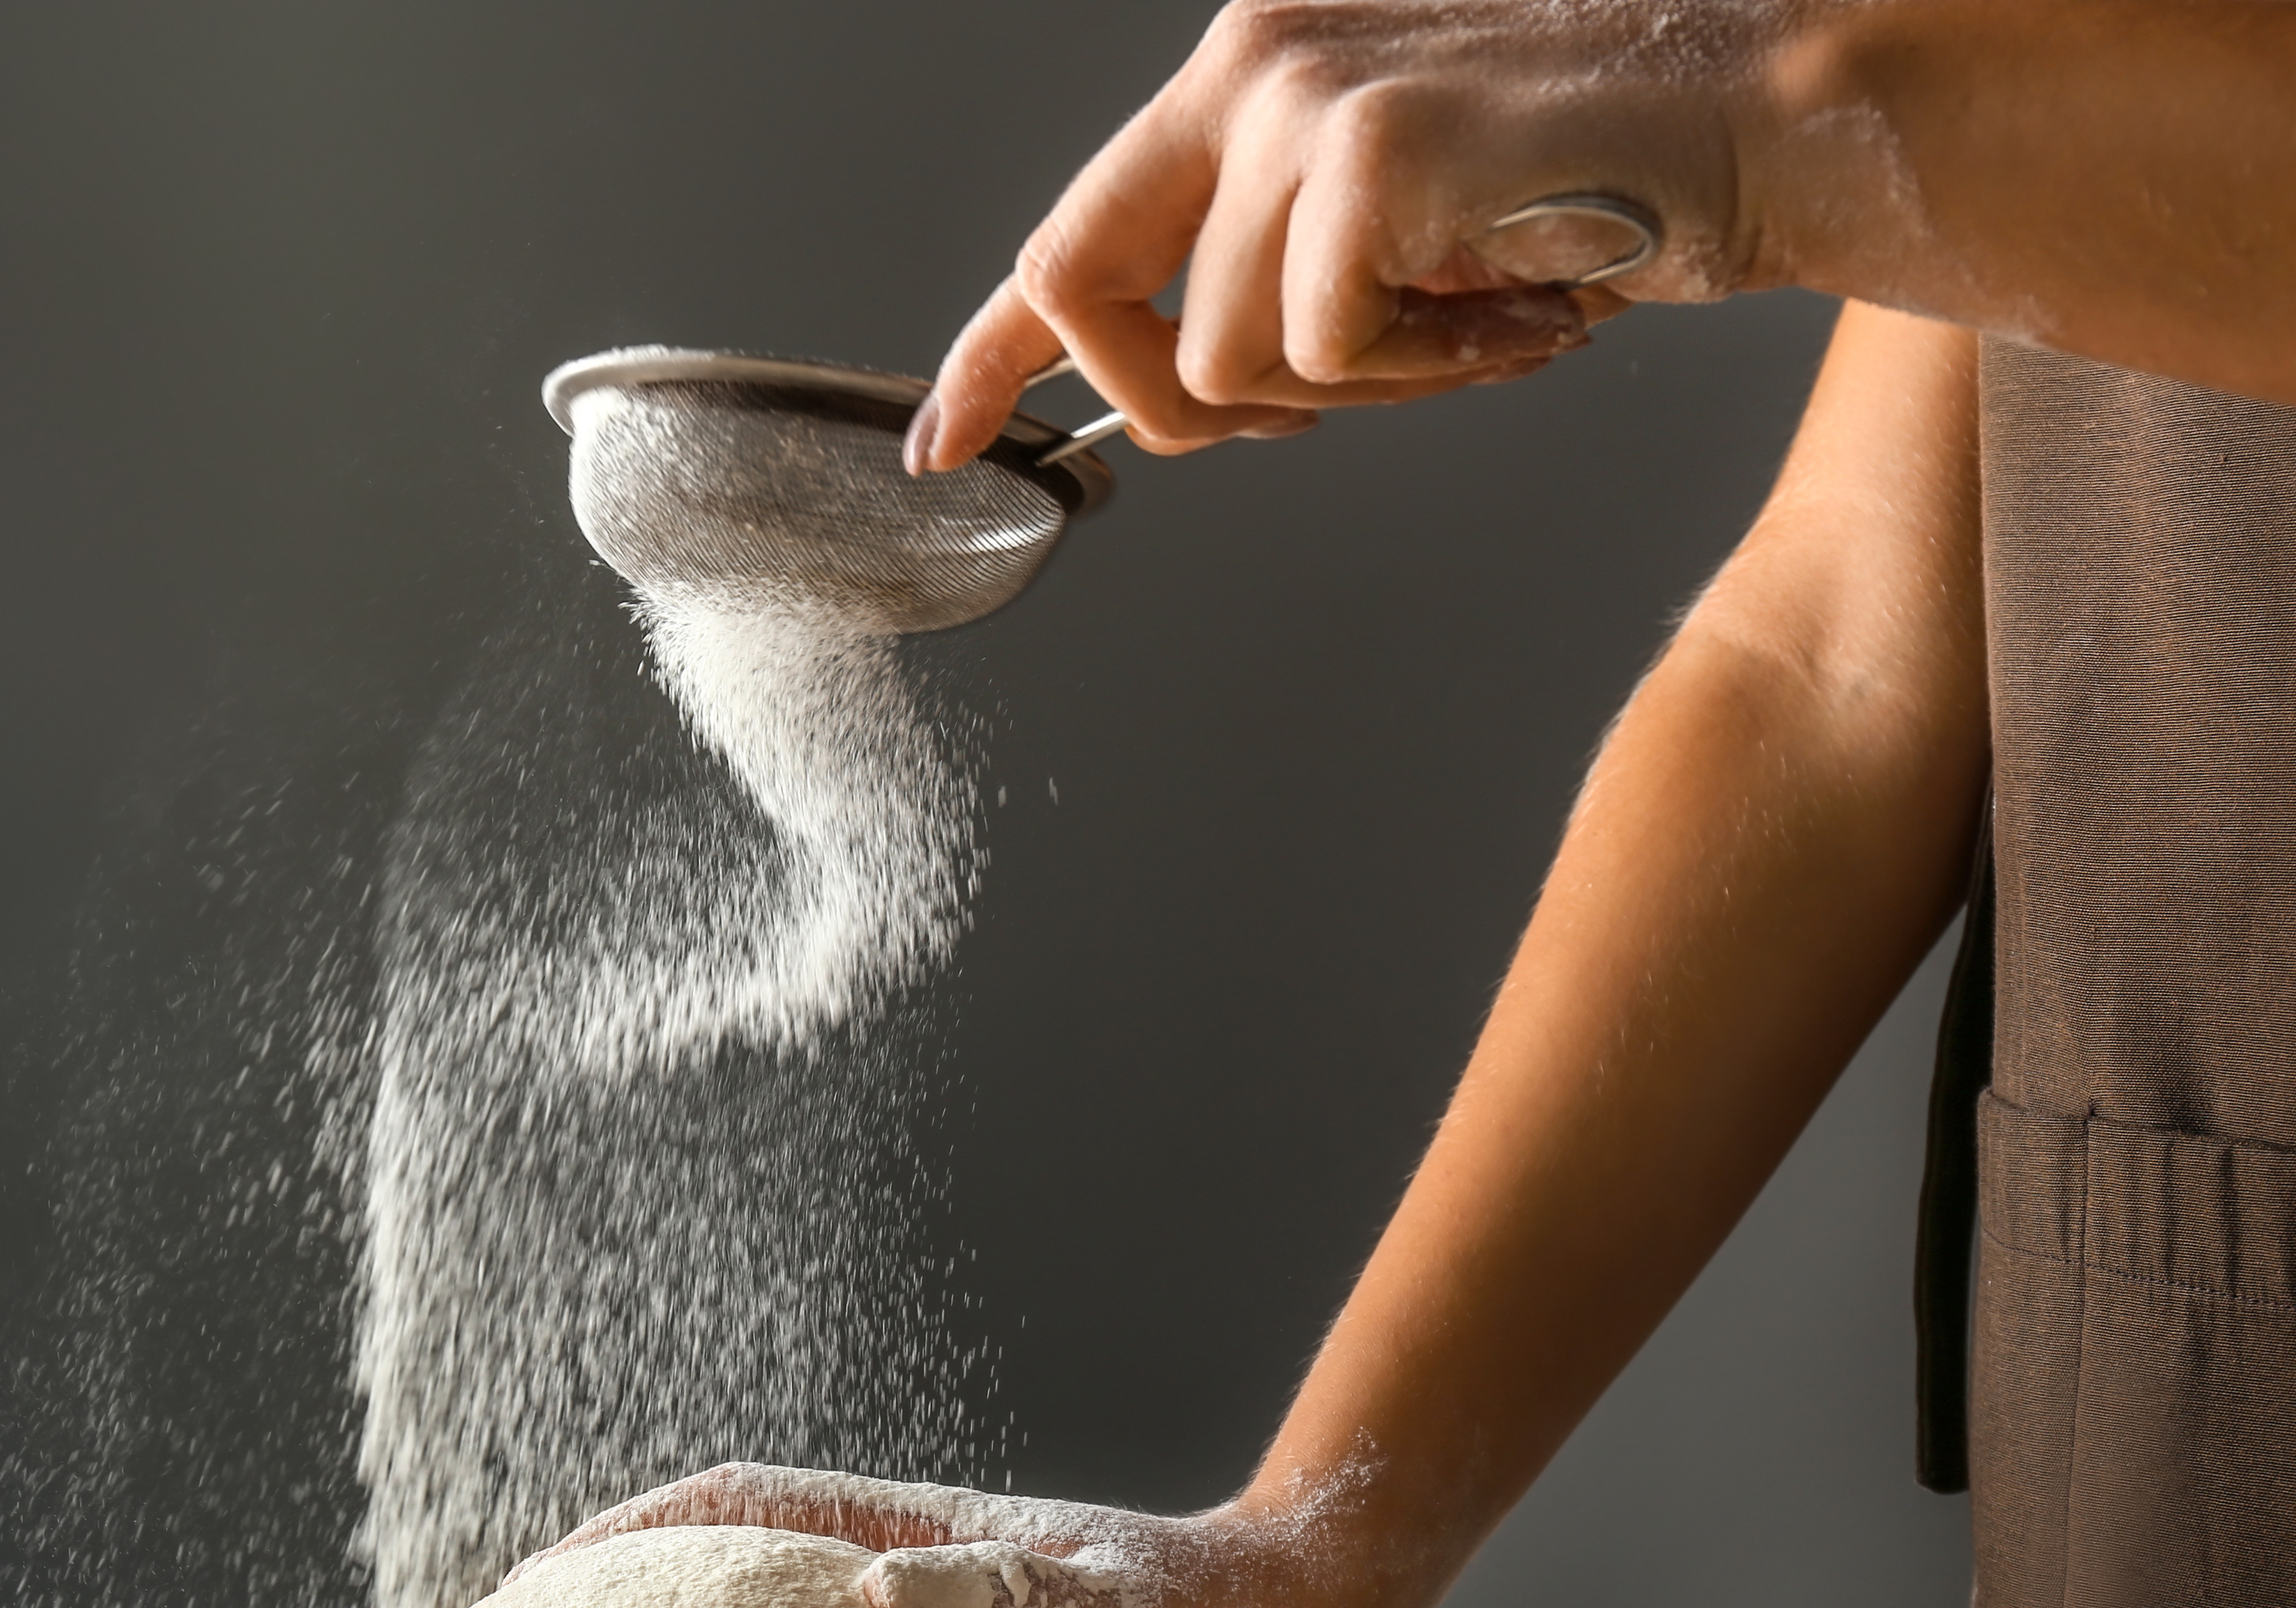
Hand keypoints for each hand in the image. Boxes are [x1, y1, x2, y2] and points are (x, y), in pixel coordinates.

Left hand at [909, 0, 1789, 472]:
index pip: (1076, 230)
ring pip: (1223, 360)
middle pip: (1086, 297)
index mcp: (1252, 72)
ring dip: (1361, 386)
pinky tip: (1515, 310)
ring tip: (1479, 319)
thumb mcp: (1399, 235)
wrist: (1771, 124)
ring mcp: (1301, 101)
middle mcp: (1252, 64)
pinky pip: (1316, 360)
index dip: (995, 349)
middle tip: (1329, 402)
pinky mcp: (1361, 161)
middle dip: (1180, 403)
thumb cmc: (1601, 183)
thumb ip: (1274, 280)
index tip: (942, 436)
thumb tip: (1185, 389)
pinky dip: (1421, 375)